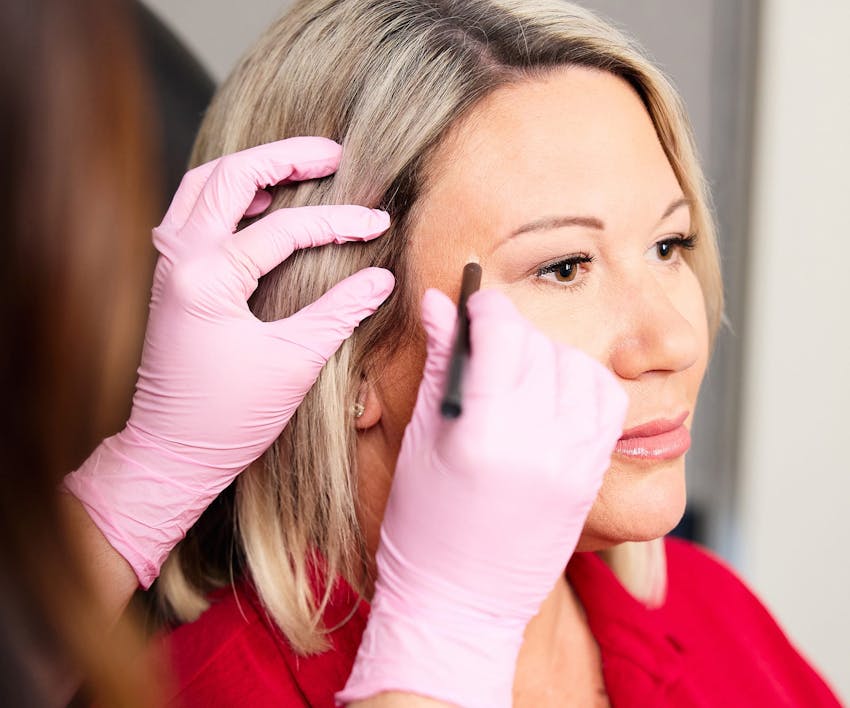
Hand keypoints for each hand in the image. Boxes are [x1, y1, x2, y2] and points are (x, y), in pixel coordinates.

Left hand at [64, 137, 393, 587]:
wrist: (171, 453)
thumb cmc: (229, 416)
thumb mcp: (294, 363)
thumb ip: (340, 312)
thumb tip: (381, 279)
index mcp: (207, 279)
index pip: (284, 229)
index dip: (338, 223)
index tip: (378, 225)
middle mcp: (179, 259)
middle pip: (230, 177)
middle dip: (285, 158)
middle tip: (333, 155)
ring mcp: (169, 265)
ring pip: (203, 185)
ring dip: (251, 169)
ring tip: (298, 167)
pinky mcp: (172, 278)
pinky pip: (193, 211)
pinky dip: (226, 195)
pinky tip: (259, 203)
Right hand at [339, 289, 626, 707]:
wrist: (462, 602)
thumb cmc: (424, 529)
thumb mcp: (422, 440)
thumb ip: (442, 364)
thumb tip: (440, 304)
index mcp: (486, 438)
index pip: (504, 338)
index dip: (487, 309)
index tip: (475, 303)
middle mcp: (540, 448)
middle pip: (542, 349)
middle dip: (513, 333)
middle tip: (488, 341)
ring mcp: (574, 465)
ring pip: (581, 369)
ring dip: (550, 355)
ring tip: (519, 372)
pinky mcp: (592, 478)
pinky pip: (606, 405)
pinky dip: (582, 384)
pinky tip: (552, 394)